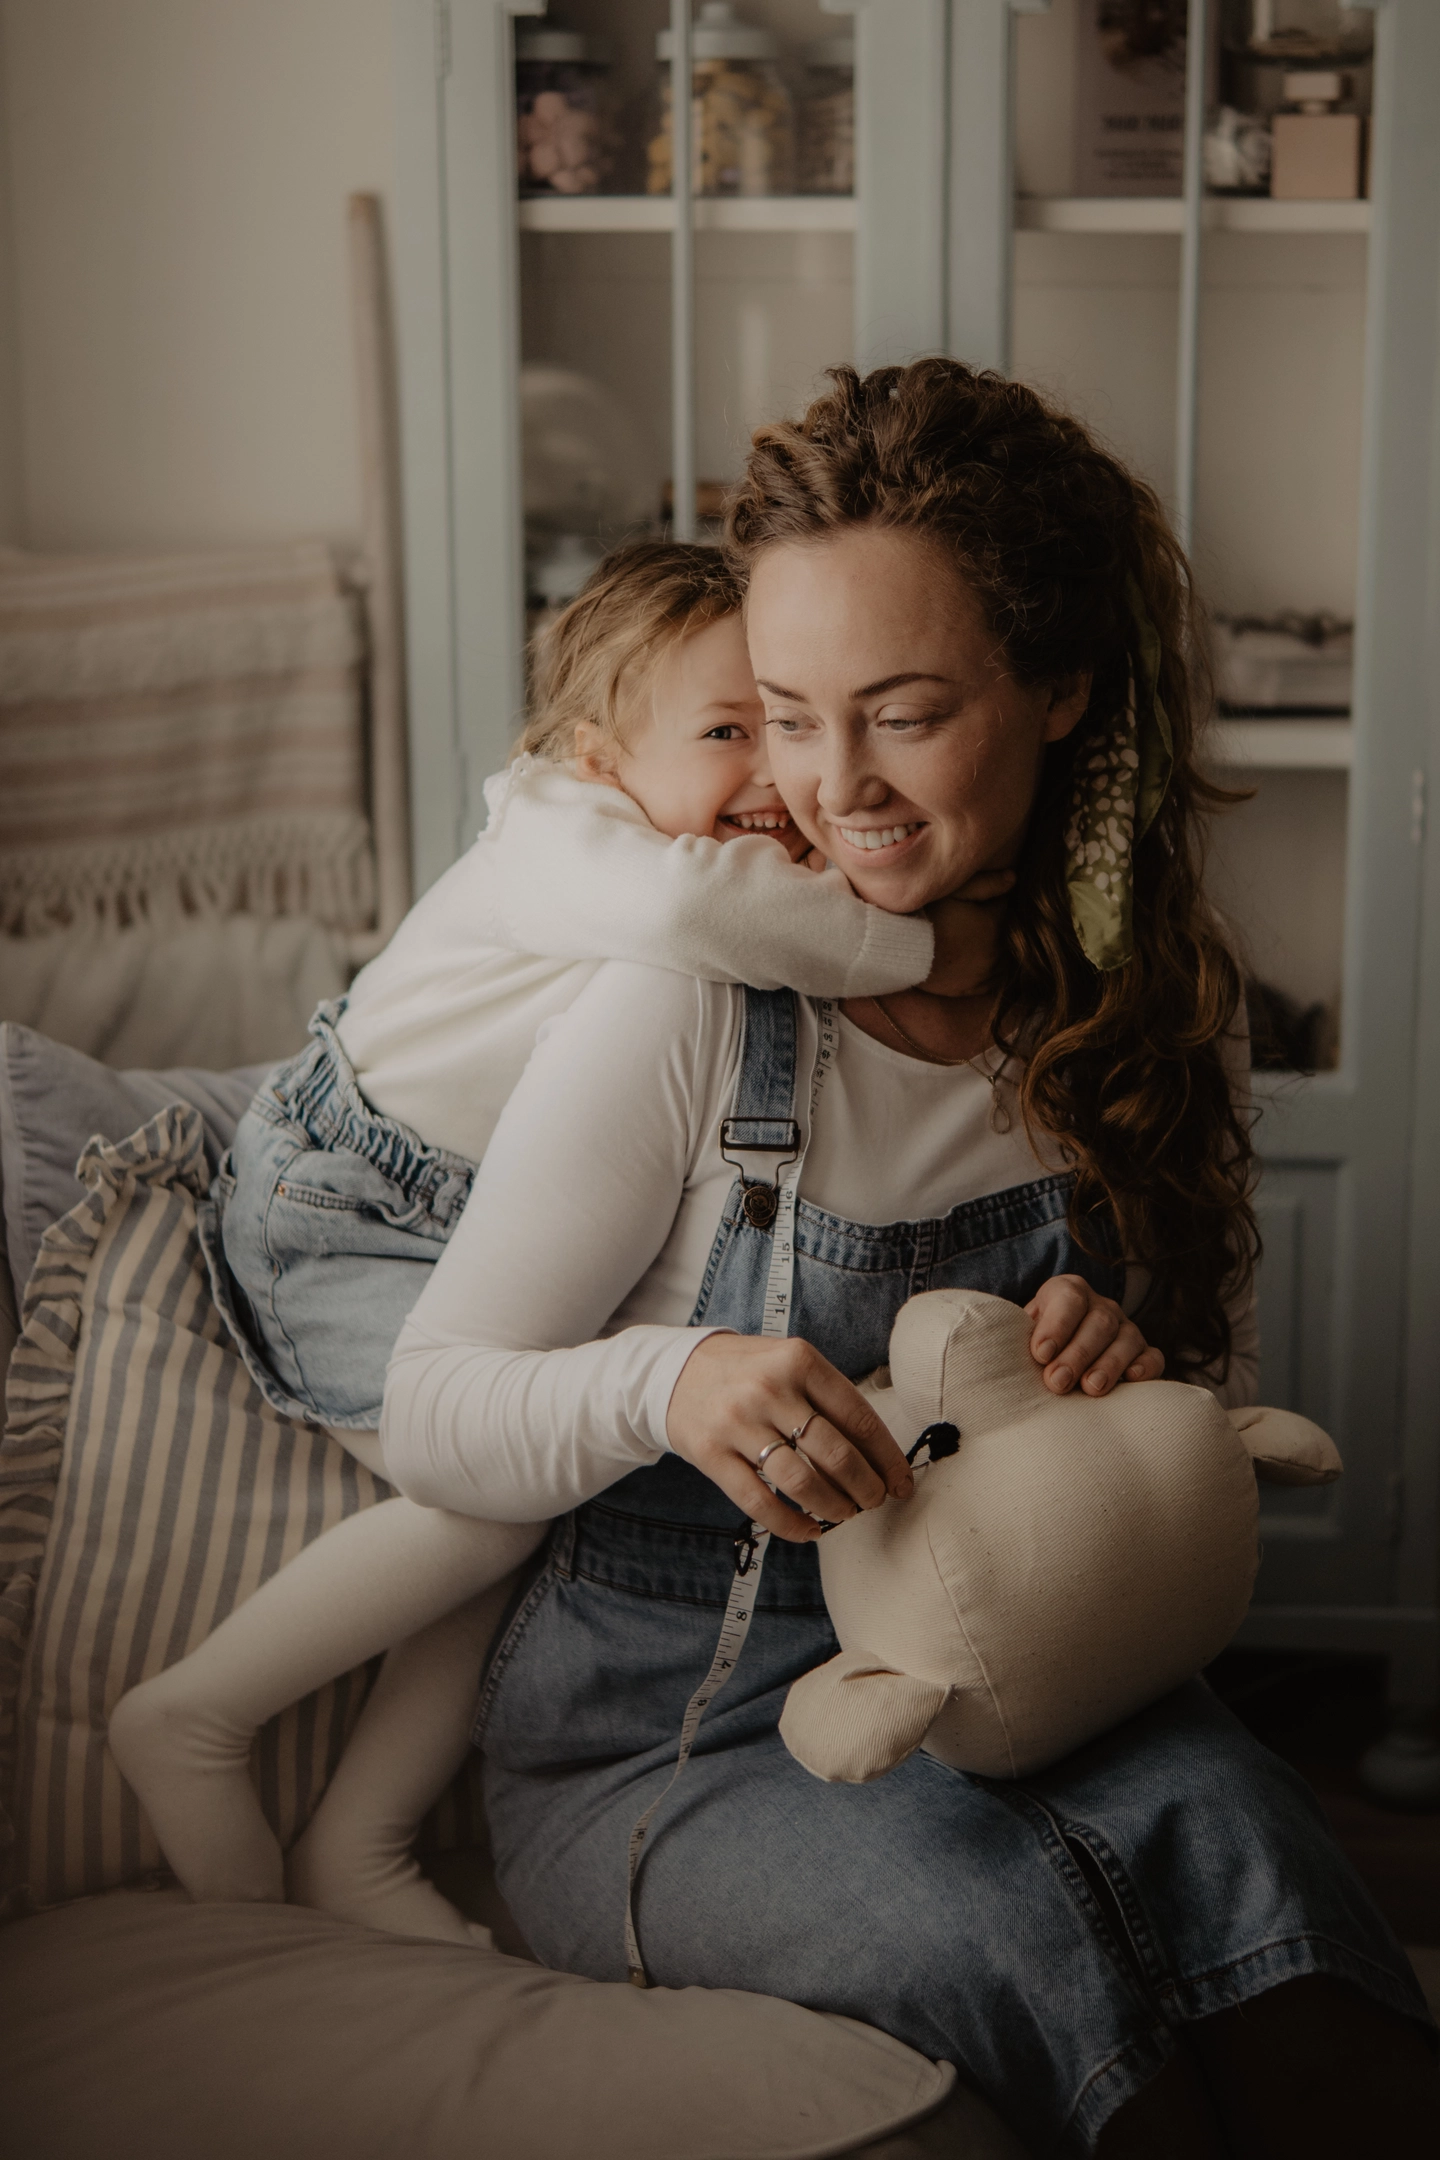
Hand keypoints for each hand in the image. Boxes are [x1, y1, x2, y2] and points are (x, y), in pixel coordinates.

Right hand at [667, 1334, 914, 1542]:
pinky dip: (790, 1524)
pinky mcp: (711, 1454)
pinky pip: (758, 1502)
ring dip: (833, 1507)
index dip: (886, 1457)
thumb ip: (830, 1397)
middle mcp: (769, 1389)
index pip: (858, 1417)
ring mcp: (737, 1423)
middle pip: (835, 1453)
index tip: (901, 1482)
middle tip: (875, 1501)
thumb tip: (879, 1455)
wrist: (674, 1371)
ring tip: (845, 1514)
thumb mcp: (790, 1362)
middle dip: (866, 1487)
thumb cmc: (749, 1371)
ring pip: (801, 1481)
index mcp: (799, 1360)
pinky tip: (809, 1531)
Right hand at [922, 872, 1015, 996]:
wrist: (901, 949)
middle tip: (972, 920)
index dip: (990, 903)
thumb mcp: (955, 890)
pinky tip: (976, 963)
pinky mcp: (970, 989)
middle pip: (1005, 935)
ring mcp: (984, 973)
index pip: (1004, 908)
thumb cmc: (926, 915)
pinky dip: (988, 973)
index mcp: (995, 924)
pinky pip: (991, 982)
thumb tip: (1014, 878)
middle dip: (994, 926)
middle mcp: (996, 952)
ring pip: (1003, 960)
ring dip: (994, 950)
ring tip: (972, 941)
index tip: (976, 901)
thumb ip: (986, 882)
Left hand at [1024, 1275, 1164, 1396]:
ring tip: (1091, 1388)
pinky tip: (1132, 1380)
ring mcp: (1125, 1328)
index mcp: (1068, 1291)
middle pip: (1098, 1321)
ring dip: (1109, 1364)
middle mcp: (1100, 1306)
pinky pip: (1153, 1356)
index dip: (1056, 1326)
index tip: (1040, 1354)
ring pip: (1127, 1338)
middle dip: (1077, 1353)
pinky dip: (1146, 1367)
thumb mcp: (1020, 1335)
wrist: (1053, 1362)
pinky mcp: (1143, 1353)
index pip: (1068, 1299)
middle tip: (1058, 1382)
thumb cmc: (1033, 1349)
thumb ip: (1015, 1337)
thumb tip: (1003, 1352)